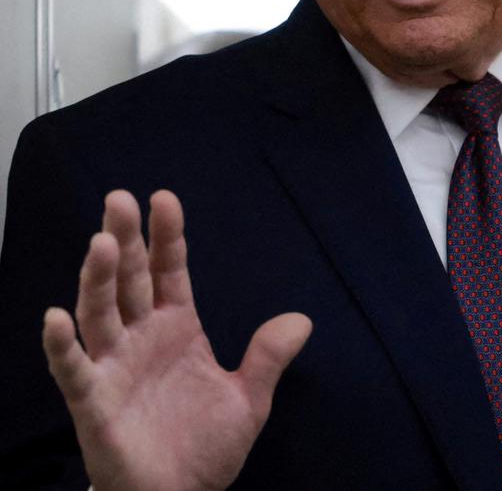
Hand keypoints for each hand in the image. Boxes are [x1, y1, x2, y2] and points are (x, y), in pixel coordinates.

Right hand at [41, 190, 311, 490]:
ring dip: (99, 278)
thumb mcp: (249, 399)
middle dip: (126, 239)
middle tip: (119, 198)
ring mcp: (114, 368)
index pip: (169, 271)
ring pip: (100, 313)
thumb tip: (302, 319)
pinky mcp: (93, 403)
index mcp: (177, 329)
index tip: (164, 198)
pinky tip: (56, 317)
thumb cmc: (204, 448)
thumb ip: (269, 357)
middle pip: (130, 280)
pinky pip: (73, 370)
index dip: (167, 236)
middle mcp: (141, 339)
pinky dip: (62, 345)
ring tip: (103, 242)